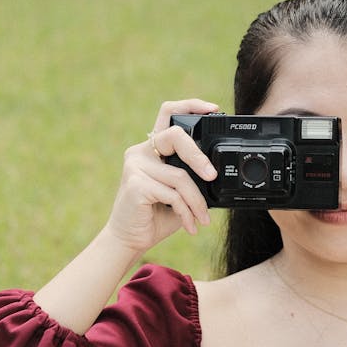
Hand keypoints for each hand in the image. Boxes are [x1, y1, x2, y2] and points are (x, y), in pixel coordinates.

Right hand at [105, 99, 219, 255]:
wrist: (129, 240)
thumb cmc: (156, 215)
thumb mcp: (179, 191)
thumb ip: (192, 176)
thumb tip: (217, 173)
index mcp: (152, 148)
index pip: (168, 113)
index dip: (191, 105)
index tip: (214, 109)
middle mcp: (140, 152)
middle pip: (176, 135)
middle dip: (198, 157)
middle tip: (212, 176)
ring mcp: (135, 166)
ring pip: (181, 176)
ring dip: (197, 202)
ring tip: (202, 218)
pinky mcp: (136, 184)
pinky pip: (173, 194)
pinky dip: (187, 212)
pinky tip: (189, 225)